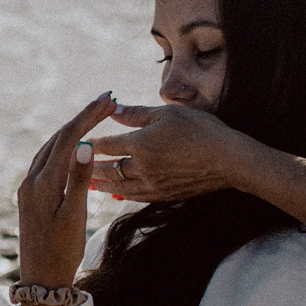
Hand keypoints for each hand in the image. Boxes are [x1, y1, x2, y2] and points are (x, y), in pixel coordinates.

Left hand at [15, 94, 112, 295]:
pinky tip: (75, 146)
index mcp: (42, 184)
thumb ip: (78, 180)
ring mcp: (28, 188)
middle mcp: (30, 181)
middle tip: (106, 102)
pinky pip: (47, 162)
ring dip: (72, 130)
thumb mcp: (75, 217)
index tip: (108, 100)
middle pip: (57, 138)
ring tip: (94, 116)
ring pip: (50, 148)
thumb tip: (84, 145)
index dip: (88, 116)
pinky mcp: (30, 197)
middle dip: (82, 118)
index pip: (67, 139)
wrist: (40, 280)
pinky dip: (63, 147)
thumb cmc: (62, 253)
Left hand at [83, 101, 255, 204]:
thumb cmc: (200, 129)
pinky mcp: (163, 196)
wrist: (228, 160)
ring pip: (118, 187)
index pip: (107, 144)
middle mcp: (142, 167)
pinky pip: (135, 197)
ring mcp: (152, 185)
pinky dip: (121, 195)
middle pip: (107, 169)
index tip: (79, 141)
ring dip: (101, 184)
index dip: (91, 143)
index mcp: (140, 144)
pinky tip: (117, 194)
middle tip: (76, 166)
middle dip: (90, 166)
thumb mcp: (167, 114)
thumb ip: (136, 113)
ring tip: (89, 183)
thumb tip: (112, 108)